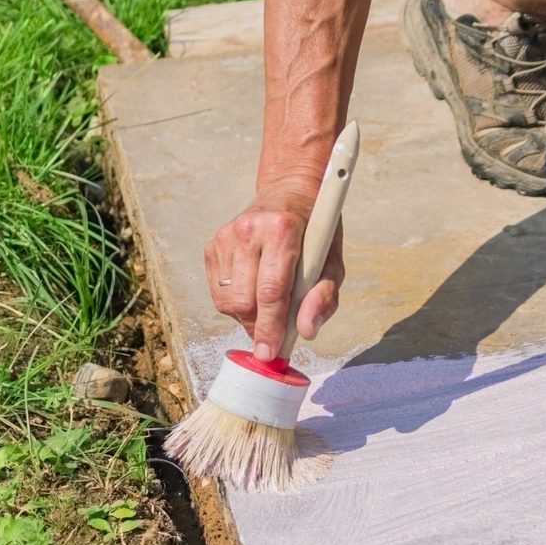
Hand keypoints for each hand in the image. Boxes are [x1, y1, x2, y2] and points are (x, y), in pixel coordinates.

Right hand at [205, 182, 344, 360]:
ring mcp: (226, 236)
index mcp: (282, 230)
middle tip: (274, 334)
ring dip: (246, 316)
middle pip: (244, 301)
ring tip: (266, 306)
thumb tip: (305, 332)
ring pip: (227, 301)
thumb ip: (323, 298)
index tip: (269, 354)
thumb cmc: (315, 232)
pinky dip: (235, 302)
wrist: (289, 191)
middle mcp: (249, 229)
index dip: (270, 328)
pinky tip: (252, 289)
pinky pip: (217, 291)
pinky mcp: (213, 244)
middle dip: (258, 326)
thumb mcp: (332, 262)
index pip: (271, 292)